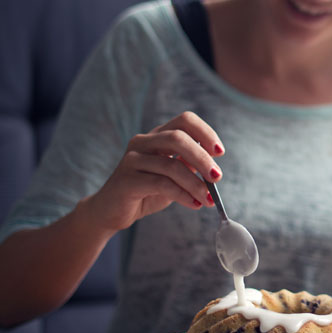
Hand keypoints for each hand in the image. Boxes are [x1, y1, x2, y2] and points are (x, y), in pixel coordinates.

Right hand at [79, 111, 224, 232]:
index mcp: (157, 136)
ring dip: (195, 183)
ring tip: (207, 199)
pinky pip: (161, 184)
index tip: (220, 152)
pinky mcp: (126, 180)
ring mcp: (132, 159)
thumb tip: (213, 168)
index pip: (184, 120)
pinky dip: (182, 194)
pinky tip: (193, 204)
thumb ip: (189, 167)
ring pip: (171, 165)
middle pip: (178, 138)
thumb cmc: (146, 191)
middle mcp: (143, 142)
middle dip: (202, 158)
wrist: (111, 212)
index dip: (205, 132)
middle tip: (217, 177)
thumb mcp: (173, 177)